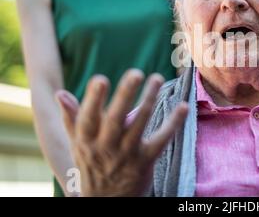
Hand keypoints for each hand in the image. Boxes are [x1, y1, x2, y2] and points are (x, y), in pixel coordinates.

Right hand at [55, 70, 187, 196]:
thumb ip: (71, 118)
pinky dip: (173, 123)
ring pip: (139, 124)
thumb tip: (59, 93)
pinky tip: (183, 107)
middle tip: (136, 73)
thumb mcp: (77, 144)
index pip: (88, 118)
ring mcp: (127, 154)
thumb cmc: (91, 164)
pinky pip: (161, 140)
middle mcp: (105, 146)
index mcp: (86, 140)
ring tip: (157, 78)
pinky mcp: (146, 161)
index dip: (93, 99)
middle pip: (115, 119)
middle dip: (125, 95)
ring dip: (149, 99)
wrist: (105, 202)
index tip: (101, 79)